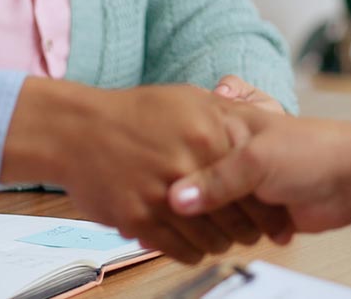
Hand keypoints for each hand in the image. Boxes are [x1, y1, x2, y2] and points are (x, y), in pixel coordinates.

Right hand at [0, 79, 292, 262]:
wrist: (75, 130)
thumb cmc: (132, 114)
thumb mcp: (189, 99)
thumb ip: (228, 114)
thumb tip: (265, 125)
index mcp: (209, 133)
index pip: (257, 187)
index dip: (270, 209)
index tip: (275, 219)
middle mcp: (189, 164)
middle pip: (239, 220)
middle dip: (249, 232)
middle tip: (250, 234)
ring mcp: (163, 193)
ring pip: (212, 240)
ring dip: (219, 243)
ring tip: (219, 238)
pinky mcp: (139, 218)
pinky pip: (182, 250)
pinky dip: (192, 251)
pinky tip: (192, 242)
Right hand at [168, 112, 350, 234]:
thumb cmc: (311, 151)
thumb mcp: (256, 160)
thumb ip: (215, 181)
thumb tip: (175, 201)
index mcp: (222, 126)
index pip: (180, 149)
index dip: (169, 169)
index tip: (157, 183)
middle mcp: (227, 154)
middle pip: (189, 185)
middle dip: (191, 202)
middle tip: (187, 209)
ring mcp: (240, 185)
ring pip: (207, 211)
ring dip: (214, 223)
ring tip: (223, 220)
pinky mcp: (252, 213)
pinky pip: (227, 230)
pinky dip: (226, 237)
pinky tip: (226, 235)